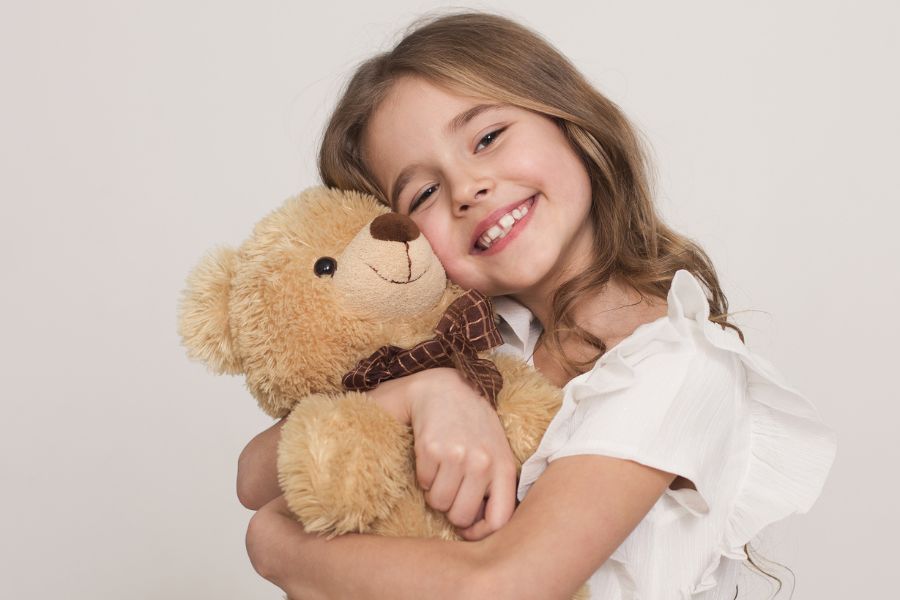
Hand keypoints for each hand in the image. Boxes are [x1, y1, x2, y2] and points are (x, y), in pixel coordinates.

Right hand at [407, 368, 517, 540]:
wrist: (446, 388)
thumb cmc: (474, 426)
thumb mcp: (497, 452)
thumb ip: (496, 487)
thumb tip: (480, 528)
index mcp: (504, 466)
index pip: (499, 520)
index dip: (480, 533)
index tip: (468, 528)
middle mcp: (482, 463)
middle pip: (462, 516)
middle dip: (452, 510)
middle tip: (452, 489)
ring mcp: (457, 455)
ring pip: (439, 503)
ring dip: (436, 492)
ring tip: (442, 471)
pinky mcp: (431, 449)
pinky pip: (424, 483)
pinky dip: (424, 476)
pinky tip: (432, 456)